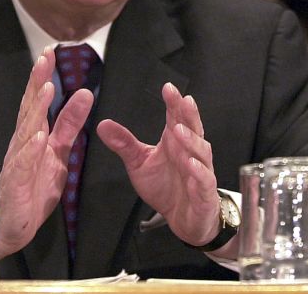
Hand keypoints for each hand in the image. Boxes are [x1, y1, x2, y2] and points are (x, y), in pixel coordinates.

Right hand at [0, 47, 93, 257]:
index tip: (49, 52)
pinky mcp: (16, 184)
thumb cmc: (32, 187)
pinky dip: (30, 151)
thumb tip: (85, 93)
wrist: (10, 227)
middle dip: (36, 83)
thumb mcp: (59, 152)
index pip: (36, 100)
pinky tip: (38, 137)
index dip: (42, 76)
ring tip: (45, 89)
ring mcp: (17, 162)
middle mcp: (22, 144)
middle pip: (28, 108)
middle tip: (44, 59)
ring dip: (35, 110)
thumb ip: (69, 124)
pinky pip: (23, 165)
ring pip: (26, 132)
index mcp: (32, 135)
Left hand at [96, 83, 222, 248]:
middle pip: (193, 128)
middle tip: (182, 100)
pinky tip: (190, 163)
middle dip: (188, 114)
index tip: (168, 88)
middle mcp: (190, 152)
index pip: (177, 118)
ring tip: (178, 130)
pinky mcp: (204, 192)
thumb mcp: (139, 163)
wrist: (184, 219)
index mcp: (176, 142)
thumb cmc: (165, 186)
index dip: (174, 103)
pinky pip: (204, 179)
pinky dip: (198, 171)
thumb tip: (102, 124)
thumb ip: (124, 143)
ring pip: (200, 151)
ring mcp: (200, 171)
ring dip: (191, 140)